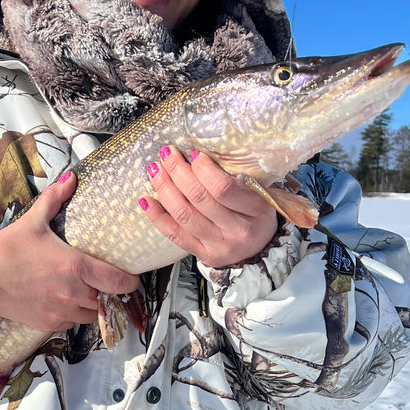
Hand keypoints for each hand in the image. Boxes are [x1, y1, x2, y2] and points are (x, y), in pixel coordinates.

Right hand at [0, 171, 139, 331]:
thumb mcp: (31, 221)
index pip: (118, 282)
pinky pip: (73, 323)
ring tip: (85, 290)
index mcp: (75, 266)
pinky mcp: (49, 324)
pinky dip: (74, 314)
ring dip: (93, 305)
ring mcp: (61, 311)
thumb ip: (54, 199)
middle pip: (107, 300)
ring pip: (92, 314)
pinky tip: (66, 300)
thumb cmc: (6, 250)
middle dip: (109, 292)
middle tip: (105, 280)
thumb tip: (71, 177)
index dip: (130, 282)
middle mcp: (72, 293)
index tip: (131, 277)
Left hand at [139, 146, 279, 267]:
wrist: (261, 249)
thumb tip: (199, 154)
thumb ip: (238, 177)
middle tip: (167, 154)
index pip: (224, 188)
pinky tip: (146, 199)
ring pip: (184, 215)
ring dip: (165, 188)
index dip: (203, 169)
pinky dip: (157, 216)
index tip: (193, 153)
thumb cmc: (258, 214)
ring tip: (155, 170)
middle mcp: (237, 231)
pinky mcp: (203, 255)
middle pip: (199, 199)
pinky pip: (175, 235)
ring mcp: (219, 246)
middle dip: (178, 172)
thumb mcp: (262, 193)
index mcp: (257, 211)